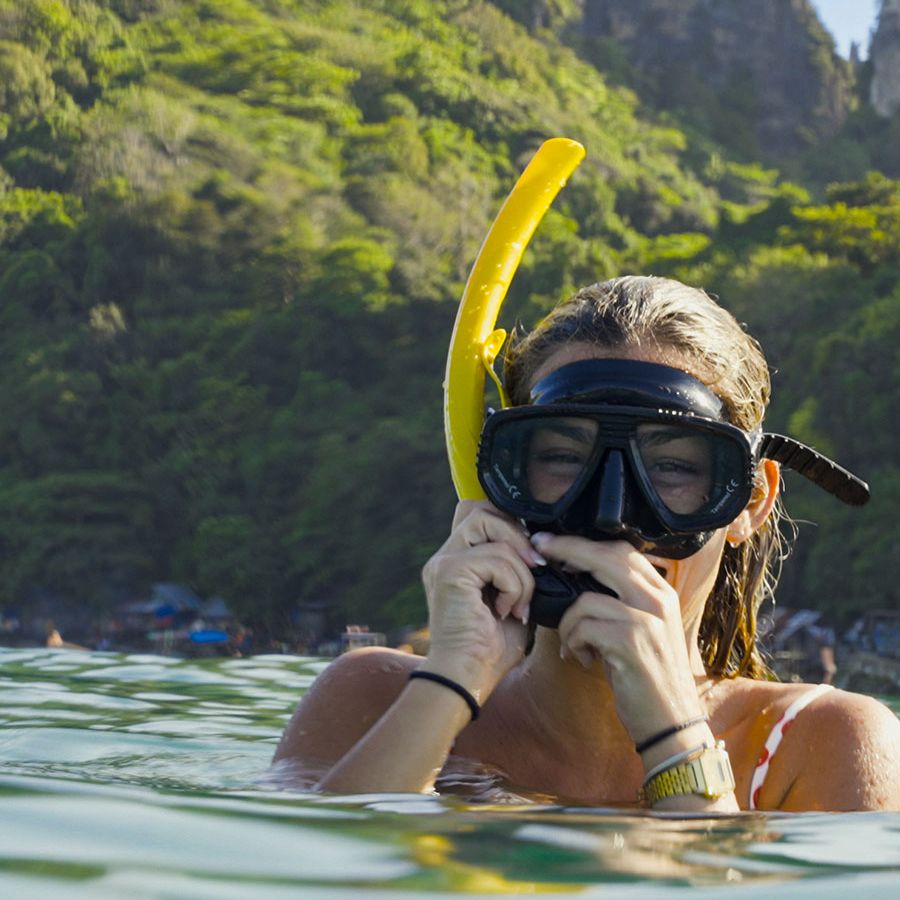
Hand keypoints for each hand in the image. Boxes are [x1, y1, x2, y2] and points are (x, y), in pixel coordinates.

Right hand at [421, 501, 542, 697]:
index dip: (508, 524)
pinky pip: (497, 558)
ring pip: (493, 528)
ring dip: (520, 567)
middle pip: (484, 510)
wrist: (467, 680)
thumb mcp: (512, 600)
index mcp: (457, 560)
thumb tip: (542, 550)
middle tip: (533, 571)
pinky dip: (514, 585)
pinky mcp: (449, 572)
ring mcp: (444, 561)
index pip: (479, 514)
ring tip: (519, 602)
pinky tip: (508, 610)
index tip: (529, 559)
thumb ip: (517, 570)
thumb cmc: (489, 650)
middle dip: (518, 537)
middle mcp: (445, 556)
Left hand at [530, 533, 704, 744]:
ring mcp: (646, 620)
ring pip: (585, 600)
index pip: (622, 550)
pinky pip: (583, 627)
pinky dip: (573, 643)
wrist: (672, 722)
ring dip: (568, 624)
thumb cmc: (648, 677)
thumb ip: (620, 601)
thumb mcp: (642, 630)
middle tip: (541, 550)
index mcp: (662, 592)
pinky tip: (582, 659)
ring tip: (573, 645)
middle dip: (567, 550)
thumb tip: (577, 579)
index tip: (555, 542)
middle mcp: (658, 600)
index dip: (586, 543)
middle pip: (606, 557)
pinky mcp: (631, 642)